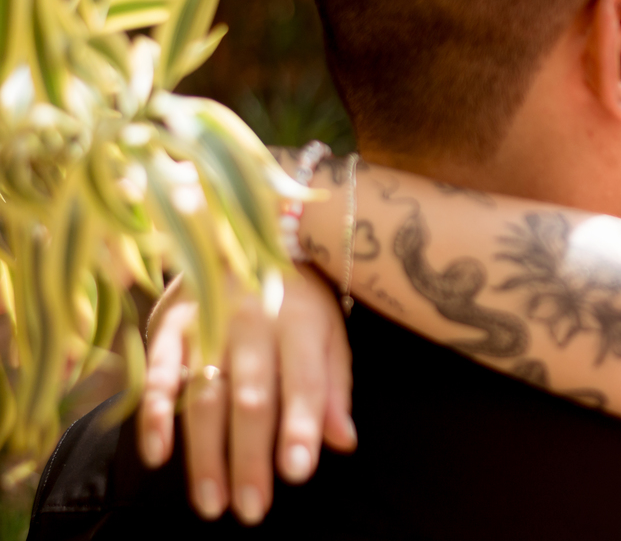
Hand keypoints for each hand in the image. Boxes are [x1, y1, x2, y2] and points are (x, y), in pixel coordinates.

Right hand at [137, 265, 355, 523]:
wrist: (245, 234)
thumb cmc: (298, 300)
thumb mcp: (330, 333)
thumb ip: (334, 388)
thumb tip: (342, 442)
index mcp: (301, 323)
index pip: (304, 381)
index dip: (301, 426)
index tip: (296, 473)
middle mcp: (254, 322)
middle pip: (251, 397)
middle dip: (250, 457)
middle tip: (251, 509)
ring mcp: (208, 321)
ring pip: (205, 395)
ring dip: (205, 454)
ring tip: (212, 504)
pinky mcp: (169, 324)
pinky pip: (159, 373)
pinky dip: (155, 414)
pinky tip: (158, 455)